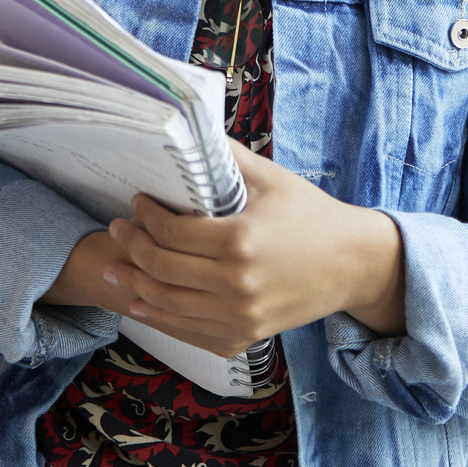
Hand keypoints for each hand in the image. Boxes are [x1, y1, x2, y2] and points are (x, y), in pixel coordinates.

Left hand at [48, 144, 407, 357]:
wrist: (353, 264)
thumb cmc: (313, 216)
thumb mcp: (273, 179)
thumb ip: (229, 158)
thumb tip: (192, 130)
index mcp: (240, 241)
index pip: (171, 232)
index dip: (146, 216)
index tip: (137, 202)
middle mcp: (236, 284)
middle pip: (161, 269)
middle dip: (131, 247)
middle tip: (116, 230)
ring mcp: (240, 316)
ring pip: (168, 304)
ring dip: (135, 285)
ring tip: (114, 269)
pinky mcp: (245, 336)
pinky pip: (190, 333)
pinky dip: (161, 319)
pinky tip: (142, 305)